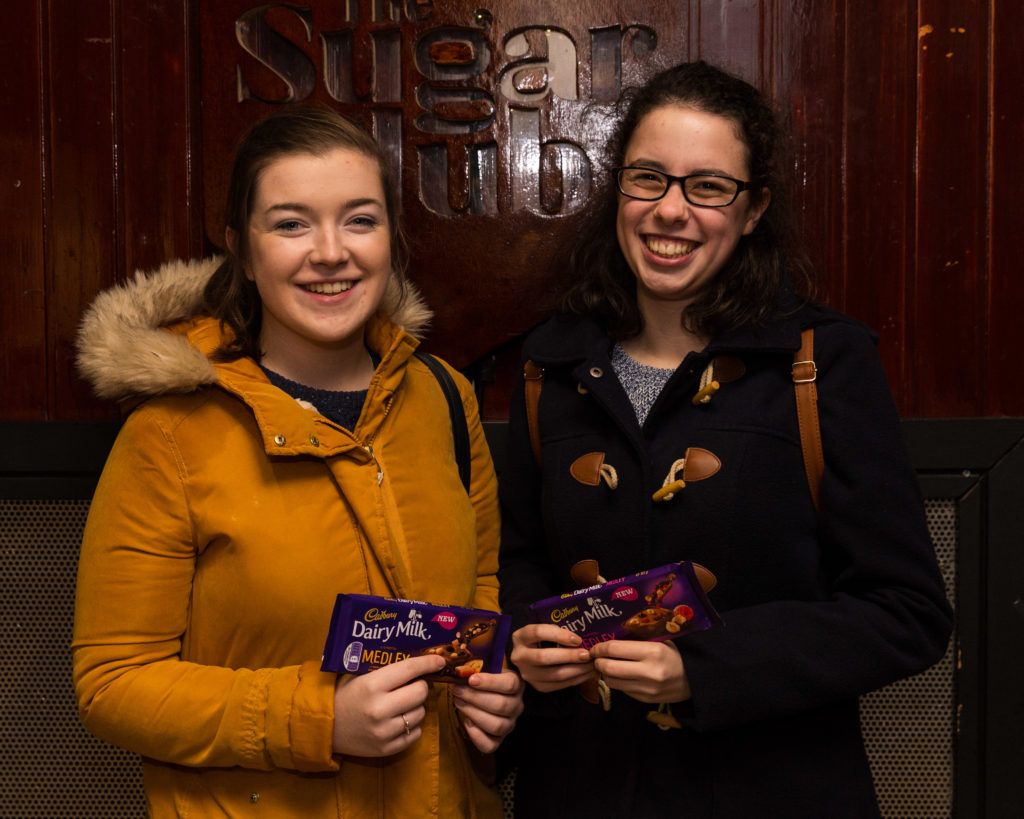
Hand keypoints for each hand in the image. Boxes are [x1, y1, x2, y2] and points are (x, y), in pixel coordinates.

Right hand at [332, 654, 446, 756]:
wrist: (325, 727)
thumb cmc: (345, 695)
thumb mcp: (360, 675)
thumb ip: (387, 669)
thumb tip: (419, 660)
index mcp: (372, 685)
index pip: (409, 669)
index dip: (428, 663)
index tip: (440, 661)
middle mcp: (380, 709)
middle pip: (420, 692)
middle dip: (420, 686)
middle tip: (412, 686)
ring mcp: (384, 732)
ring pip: (420, 713)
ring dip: (416, 706)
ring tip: (402, 704)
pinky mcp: (386, 749)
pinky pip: (415, 734)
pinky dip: (412, 726)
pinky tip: (400, 720)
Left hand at [452, 670, 523, 752]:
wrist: (486, 694)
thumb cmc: (484, 679)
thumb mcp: (485, 668)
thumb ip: (477, 666)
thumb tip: (461, 667)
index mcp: (517, 685)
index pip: (509, 684)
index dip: (490, 682)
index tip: (471, 679)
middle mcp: (517, 706)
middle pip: (501, 706)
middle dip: (475, 698)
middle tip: (457, 690)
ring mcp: (509, 724)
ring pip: (496, 725)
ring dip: (473, 713)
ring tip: (459, 702)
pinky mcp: (499, 740)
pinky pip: (490, 745)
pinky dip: (476, 735)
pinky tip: (466, 722)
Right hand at [510, 624, 594, 691]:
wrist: (528, 657)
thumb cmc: (541, 639)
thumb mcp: (544, 631)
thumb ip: (556, 631)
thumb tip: (583, 635)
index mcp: (520, 637)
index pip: (538, 633)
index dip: (559, 635)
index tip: (577, 639)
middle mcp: (520, 656)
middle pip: (544, 657)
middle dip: (569, 656)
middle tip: (587, 654)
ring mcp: (527, 674)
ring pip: (554, 674)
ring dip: (576, 670)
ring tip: (592, 665)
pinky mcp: (537, 686)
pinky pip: (559, 685)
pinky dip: (576, 679)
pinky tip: (587, 673)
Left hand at [589, 639, 690, 703]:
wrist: (694, 680)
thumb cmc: (674, 655)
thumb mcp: (660, 641)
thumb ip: (637, 640)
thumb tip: (609, 635)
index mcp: (652, 652)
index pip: (615, 649)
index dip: (600, 647)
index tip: (596, 646)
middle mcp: (648, 672)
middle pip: (609, 668)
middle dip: (598, 662)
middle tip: (596, 657)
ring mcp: (646, 689)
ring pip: (612, 682)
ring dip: (605, 673)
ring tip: (606, 665)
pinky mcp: (645, 700)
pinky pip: (622, 690)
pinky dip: (617, 682)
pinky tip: (620, 675)